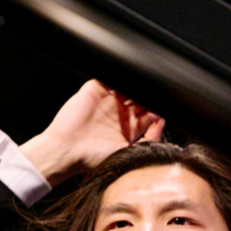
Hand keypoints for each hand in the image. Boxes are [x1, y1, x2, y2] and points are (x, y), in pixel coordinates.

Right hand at [20, 80, 164, 186]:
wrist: (66, 150)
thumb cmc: (93, 158)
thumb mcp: (127, 154)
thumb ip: (149, 141)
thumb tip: (162, 122)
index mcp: (130, 130)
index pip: (151, 114)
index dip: (158, 109)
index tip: (163, 107)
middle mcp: (120, 114)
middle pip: (141, 97)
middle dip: (149, 93)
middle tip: (155, 91)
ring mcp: (108, 101)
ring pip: (128, 85)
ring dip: (136, 82)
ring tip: (142, 82)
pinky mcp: (96, 89)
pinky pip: (110, 76)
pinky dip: (118, 72)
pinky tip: (125, 75)